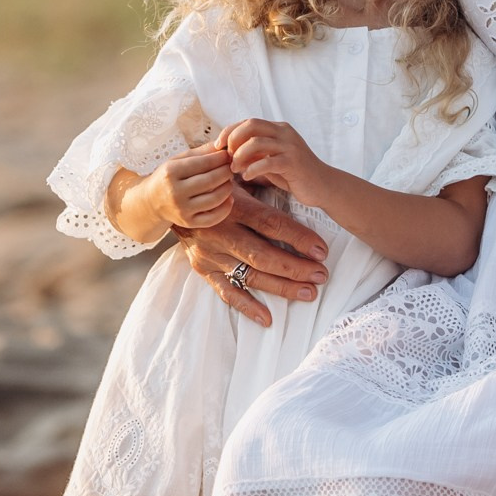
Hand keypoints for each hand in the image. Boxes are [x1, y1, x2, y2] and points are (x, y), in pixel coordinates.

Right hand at [136, 146, 241, 230]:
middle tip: (231, 167)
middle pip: (211, 180)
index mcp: (171, 172)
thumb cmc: (168, 177)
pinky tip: (229, 198)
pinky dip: (226, 208)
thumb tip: (224, 145)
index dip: (220, 158)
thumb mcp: (178, 161)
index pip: (203, 163)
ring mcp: (182, 209)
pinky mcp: (188, 222)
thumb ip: (201, 152)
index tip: (228, 154)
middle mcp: (175, 192)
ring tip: (229, 181)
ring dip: (228, 188)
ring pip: (215, 199)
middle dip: (226, 171)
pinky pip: (213, 218)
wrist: (151, 202)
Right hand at [171, 193, 331, 327]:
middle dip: (295, 267)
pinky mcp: (204, 270)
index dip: (298, 237)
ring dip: (281, 287)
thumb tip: (292, 182)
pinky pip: (227, 292)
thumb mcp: (236, 177)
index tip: (321, 250)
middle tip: (321, 275)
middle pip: (263, 254)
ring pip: (250, 275)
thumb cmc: (216, 188)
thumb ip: (261, 181)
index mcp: (233, 207)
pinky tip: (267, 318)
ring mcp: (212, 254)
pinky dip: (247, 306)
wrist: (175, 202)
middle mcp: (222, 232)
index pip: (270, 224)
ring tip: (308, 292)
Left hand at [223, 118, 331, 205]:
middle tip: (225, 156)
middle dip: (233, 139)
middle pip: (251, 125)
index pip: (248, 122)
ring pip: (256, 142)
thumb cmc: (294, 174)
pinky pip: (267, 162)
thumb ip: (255, 153)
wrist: (323, 186)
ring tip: (235, 169)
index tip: (218, 146)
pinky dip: (253, 168)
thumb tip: (229, 152)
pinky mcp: (294, 162)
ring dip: (240, 156)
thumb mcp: (271, 159)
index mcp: (279, 129)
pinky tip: (246, 176)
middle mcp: (284, 133)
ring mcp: (290, 146)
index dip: (230, 131)